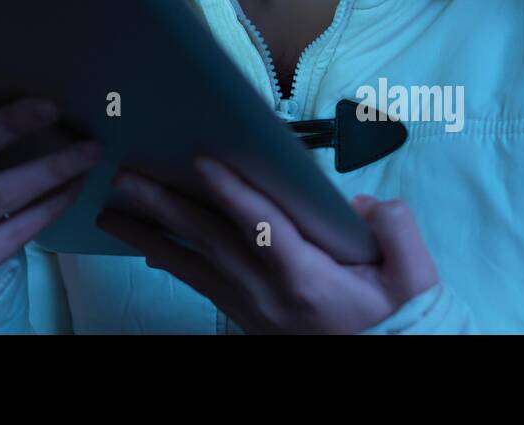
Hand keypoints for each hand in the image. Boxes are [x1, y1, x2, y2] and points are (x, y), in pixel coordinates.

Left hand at [94, 156, 437, 333]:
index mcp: (309, 280)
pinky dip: (170, 260)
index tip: (202, 160)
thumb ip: (397, 233)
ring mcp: (252, 307)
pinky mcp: (246, 315)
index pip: (264, 229)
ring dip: (148, 233)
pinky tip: (146, 245)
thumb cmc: (397, 320)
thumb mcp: (415, 281)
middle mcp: (269, 293)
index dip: (234, 193)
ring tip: (108, 208)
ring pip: (192, 262)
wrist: (384, 363)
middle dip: (163, 205)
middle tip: (122, 175)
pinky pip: (199, 282)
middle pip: (210, 241)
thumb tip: (361, 203)